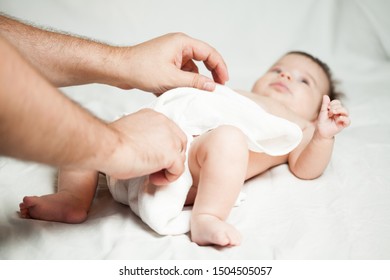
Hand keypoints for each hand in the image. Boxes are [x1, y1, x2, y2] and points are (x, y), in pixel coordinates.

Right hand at [105, 109, 186, 183]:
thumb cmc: (111, 143)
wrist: (107, 147)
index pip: (170, 132)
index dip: (164, 147)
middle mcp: (165, 124)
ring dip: (168, 168)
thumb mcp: (130, 132)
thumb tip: (145, 149)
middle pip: (179, 143)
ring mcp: (170, 139)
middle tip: (154, 166)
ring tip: (151, 174)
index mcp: (154, 117)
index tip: (152, 156)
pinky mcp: (171, 154)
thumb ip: (143, 136)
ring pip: (180, 156)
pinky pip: (178, 170)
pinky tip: (154, 178)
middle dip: (170, 157)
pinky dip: (168, 178)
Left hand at [112, 33, 228, 94]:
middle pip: (202, 60)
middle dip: (209, 75)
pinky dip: (181, 83)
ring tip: (191, 94)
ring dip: (192, 82)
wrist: (118, 69)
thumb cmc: (140, 68)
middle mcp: (178, 47)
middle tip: (215, 88)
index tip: (224, 82)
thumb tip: (212, 85)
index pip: (209, 52)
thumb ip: (194, 82)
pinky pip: (180, 74)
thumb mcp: (171, 79)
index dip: (220, 67)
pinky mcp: (165, 64)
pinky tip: (176, 92)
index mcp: (182, 43)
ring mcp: (172, 55)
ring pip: (191, 69)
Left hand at [316, 95, 350, 138]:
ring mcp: (342, 119)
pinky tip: (338, 118)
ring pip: (346, 112)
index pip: (337, 102)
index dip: (333, 103)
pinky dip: (344, 118)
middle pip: (342, 106)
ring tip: (333, 113)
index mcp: (335, 109)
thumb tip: (325, 95)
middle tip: (329, 113)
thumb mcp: (322, 112)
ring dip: (340, 110)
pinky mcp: (343, 125)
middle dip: (335, 107)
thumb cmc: (322, 122)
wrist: (321, 132)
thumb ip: (325, 105)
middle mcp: (339, 113)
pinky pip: (348, 121)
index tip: (327, 108)